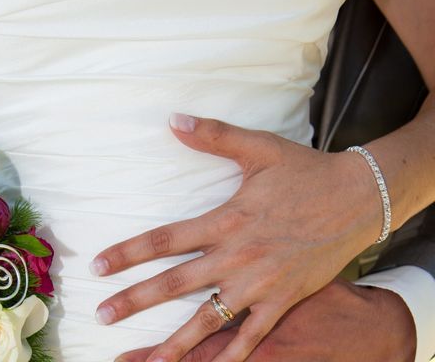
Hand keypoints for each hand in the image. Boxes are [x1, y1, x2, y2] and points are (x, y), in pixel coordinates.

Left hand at [91, 114, 383, 361]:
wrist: (358, 198)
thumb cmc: (305, 172)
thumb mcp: (258, 148)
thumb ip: (213, 135)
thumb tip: (172, 119)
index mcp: (226, 220)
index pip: (165, 239)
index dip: (129, 253)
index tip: (98, 266)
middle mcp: (238, 256)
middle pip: (176, 283)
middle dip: (136, 299)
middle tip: (102, 314)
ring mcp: (260, 283)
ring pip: (209, 318)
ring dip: (175, 340)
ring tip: (147, 360)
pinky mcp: (283, 299)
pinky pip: (253, 335)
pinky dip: (233, 355)